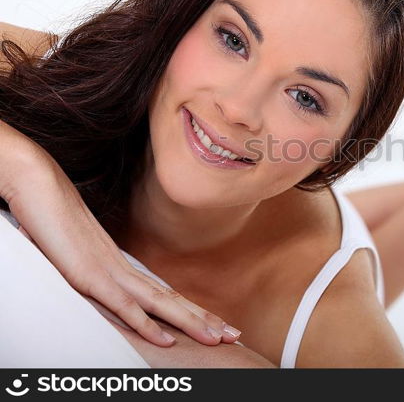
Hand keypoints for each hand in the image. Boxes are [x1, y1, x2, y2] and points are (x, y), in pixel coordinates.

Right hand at [2, 135, 241, 347]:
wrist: (41, 189)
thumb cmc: (56, 222)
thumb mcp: (78, 256)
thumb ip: (94, 272)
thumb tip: (104, 286)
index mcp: (123, 266)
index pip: (165, 292)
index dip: (192, 310)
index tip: (218, 323)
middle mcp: (124, 270)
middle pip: (172, 299)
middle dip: (205, 319)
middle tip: (235, 335)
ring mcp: (110, 273)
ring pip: (159, 303)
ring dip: (190, 323)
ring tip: (217, 338)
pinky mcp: (91, 277)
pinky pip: (123, 306)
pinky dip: (146, 325)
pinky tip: (167, 340)